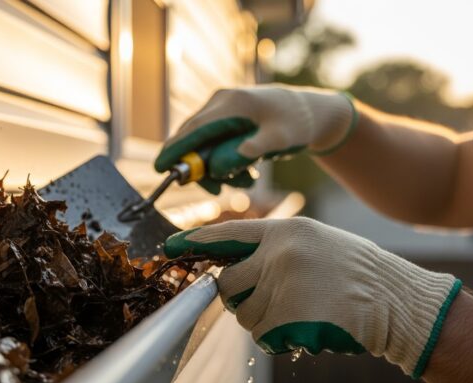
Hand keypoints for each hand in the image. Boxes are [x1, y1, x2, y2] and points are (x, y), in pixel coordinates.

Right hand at [154, 84, 356, 193]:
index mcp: (232, 103)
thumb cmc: (298, 123)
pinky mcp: (224, 118)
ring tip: (246, 180)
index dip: (175, 150)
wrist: (312, 112)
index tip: (160, 169)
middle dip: (201, 168)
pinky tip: (245, 172)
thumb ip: (255, 148)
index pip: (194, 129)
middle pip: (192, 138)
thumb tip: (227, 162)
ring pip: (202, 144)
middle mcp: (221, 102)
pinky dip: (223, 161)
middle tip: (219, 190)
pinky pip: (212, 144)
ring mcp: (221, 109)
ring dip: (217, 168)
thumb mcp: (281, 138)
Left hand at [164, 217, 461, 377]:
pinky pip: (263, 337)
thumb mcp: (315, 243)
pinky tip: (309, 326)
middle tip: (271, 300)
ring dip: (263, 321)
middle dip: (239, 297)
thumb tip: (231, 268)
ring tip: (300, 312)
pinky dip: (280, 339)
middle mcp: (279, 255)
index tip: (172, 246)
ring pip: (243, 315)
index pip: (228, 234)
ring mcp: (283, 286)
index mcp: (286, 231)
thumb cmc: (356, 273)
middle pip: (228, 283)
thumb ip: (274, 250)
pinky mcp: (289, 318)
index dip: (196, 242)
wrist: (397, 302)